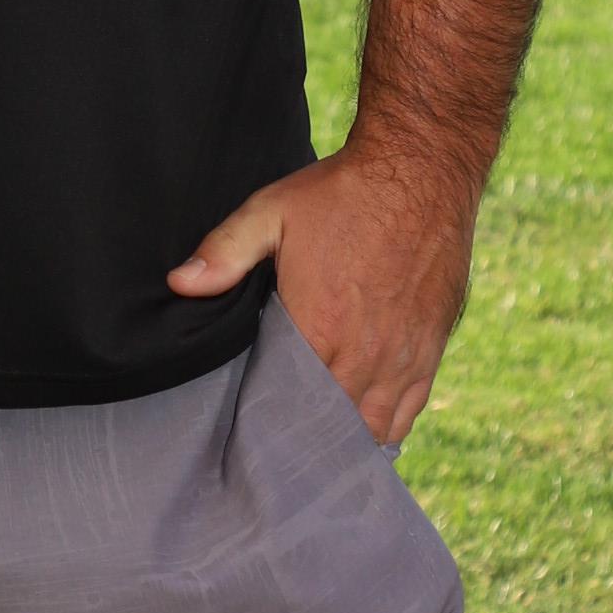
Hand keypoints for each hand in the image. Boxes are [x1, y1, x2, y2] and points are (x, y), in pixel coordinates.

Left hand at [167, 139, 474, 444]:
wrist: (422, 170)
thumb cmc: (342, 192)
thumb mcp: (272, 211)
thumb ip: (225, 251)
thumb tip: (179, 283)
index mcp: (321, 326)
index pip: (288, 400)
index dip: (268, 418)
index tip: (250, 425)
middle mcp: (365, 352)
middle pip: (330, 421)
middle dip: (304, 434)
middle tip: (278, 443)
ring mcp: (405, 354)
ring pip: (373, 426)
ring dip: (346, 434)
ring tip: (319, 442)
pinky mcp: (433, 346)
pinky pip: (410, 409)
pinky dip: (387, 425)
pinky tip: (366, 426)